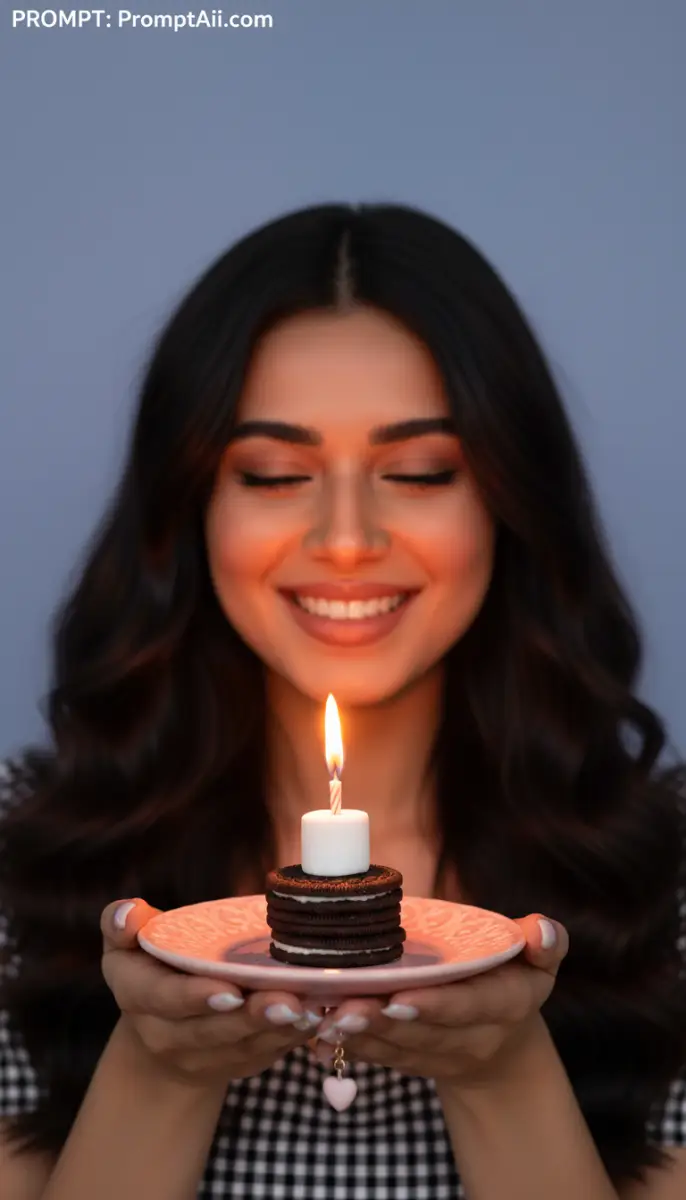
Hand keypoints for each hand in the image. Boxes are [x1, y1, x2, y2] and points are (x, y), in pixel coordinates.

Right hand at [101, 898, 322, 1089]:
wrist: (158, 1030)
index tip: (231, 990)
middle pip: (211, 1031)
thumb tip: (129, 914)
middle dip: (251, 1018)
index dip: (197, 998)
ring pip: (242, 1048)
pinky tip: (314, 1019)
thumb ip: (122, 923)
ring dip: (278, 1031)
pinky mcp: (233, 1066)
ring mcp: (200, 1058)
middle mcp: (164, 1036)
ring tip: (310, 1009)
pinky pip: (262, 1057)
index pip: (164, 1000)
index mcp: (137, 997)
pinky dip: (289, 1040)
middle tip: (287, 1000)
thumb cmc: (147, 966)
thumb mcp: (125, 943)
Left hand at [314, 914, 568, 1089]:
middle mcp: (470, 1038)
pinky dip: (347, 1045)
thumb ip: (545, 943)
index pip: (470, 1007)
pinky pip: (378, 1057)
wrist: (503, 1049)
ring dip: (359, 1034)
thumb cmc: (516, 982)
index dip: (436, 1005)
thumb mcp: (540, 963)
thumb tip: (541, 929)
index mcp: (504, 1006)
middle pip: (422, 1032)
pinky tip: (318, 1030)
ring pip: (394, 1047)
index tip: (400, 998)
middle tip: (345, 1007)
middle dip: (382, 1020)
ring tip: (326, 1015)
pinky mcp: (409, 1062)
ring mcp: (437, 1055)